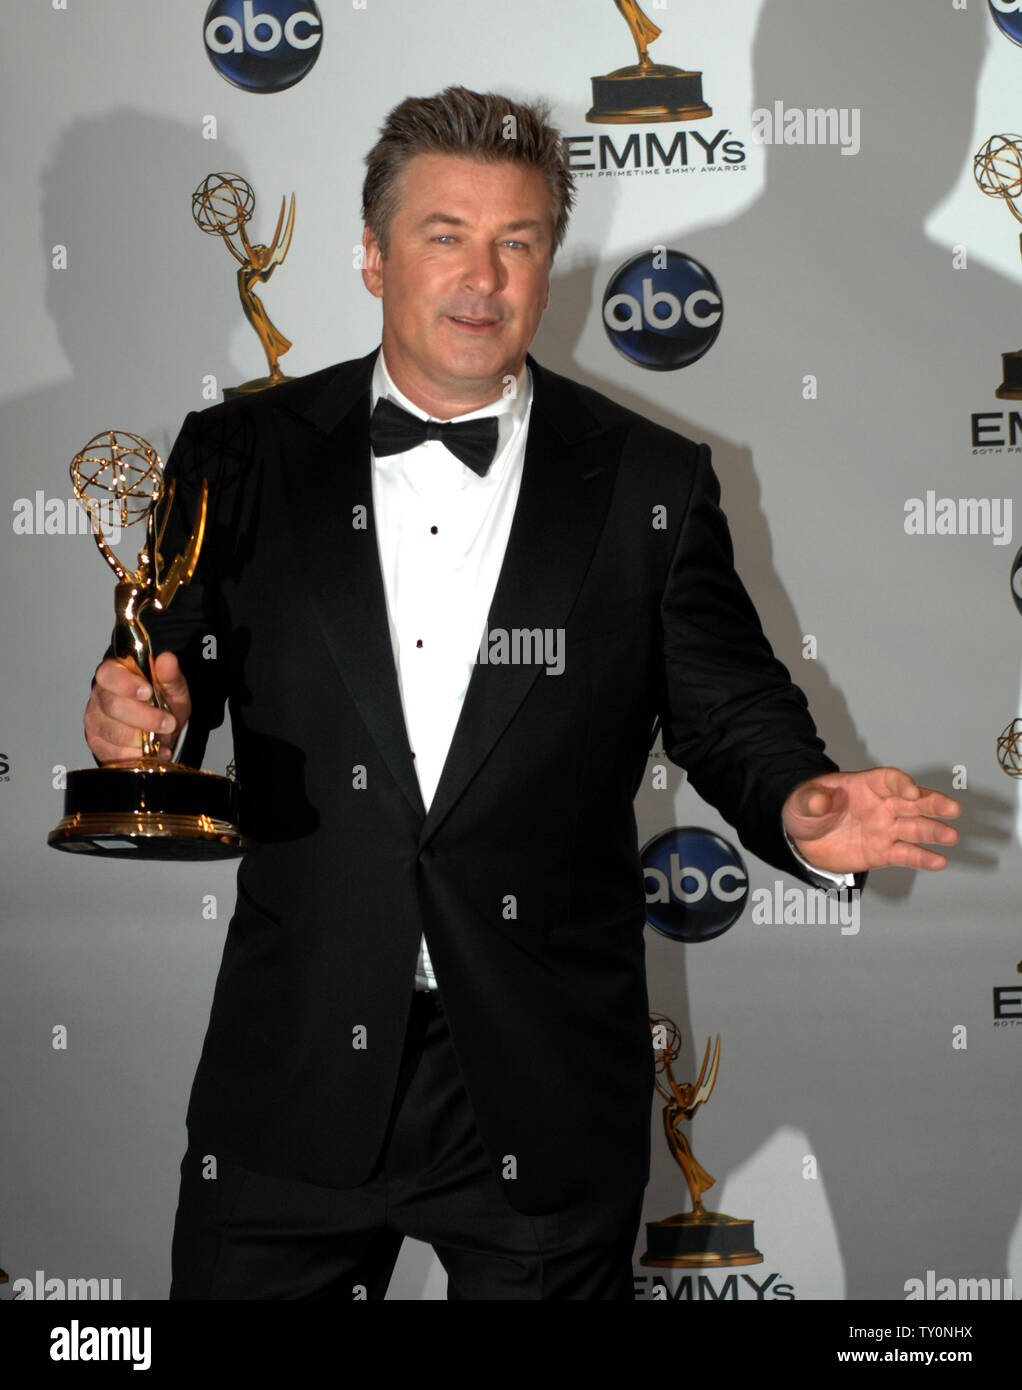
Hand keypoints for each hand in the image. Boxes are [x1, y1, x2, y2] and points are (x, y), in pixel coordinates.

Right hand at [84, 651, 191, 764]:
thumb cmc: (161, 701)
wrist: (161, 728)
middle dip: (145, 717)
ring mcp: (96, 721)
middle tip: (168, 723)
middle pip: (113, 706)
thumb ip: (170, 674)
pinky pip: (114, 754)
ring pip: (114, 733)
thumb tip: (167, 660)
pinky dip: (138, 756)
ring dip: (143, 739)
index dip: (126, 684)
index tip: (148, 692)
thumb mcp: (173, 687)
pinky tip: (154, 752)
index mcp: (114, 674)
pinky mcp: (97, 744)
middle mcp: (99, 696)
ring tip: (163, 738)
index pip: (109, 675)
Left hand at [782, 766, 960, 874]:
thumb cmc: (807, 810)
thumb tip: (821, 802)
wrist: (804, 838)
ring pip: (915, 828)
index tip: (911, 792)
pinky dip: (922, 858)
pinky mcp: (883, 852)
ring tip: (950, 836)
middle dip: (933, 803)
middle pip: (912, 801)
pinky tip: (939, 861)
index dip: (901, 784)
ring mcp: (885, 829)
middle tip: (952, 808)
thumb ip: (811, 799)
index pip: (889, 780)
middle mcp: (881, 806)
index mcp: (864, 786)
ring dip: (934, 831)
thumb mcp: (802, 800)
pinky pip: (906, 854)